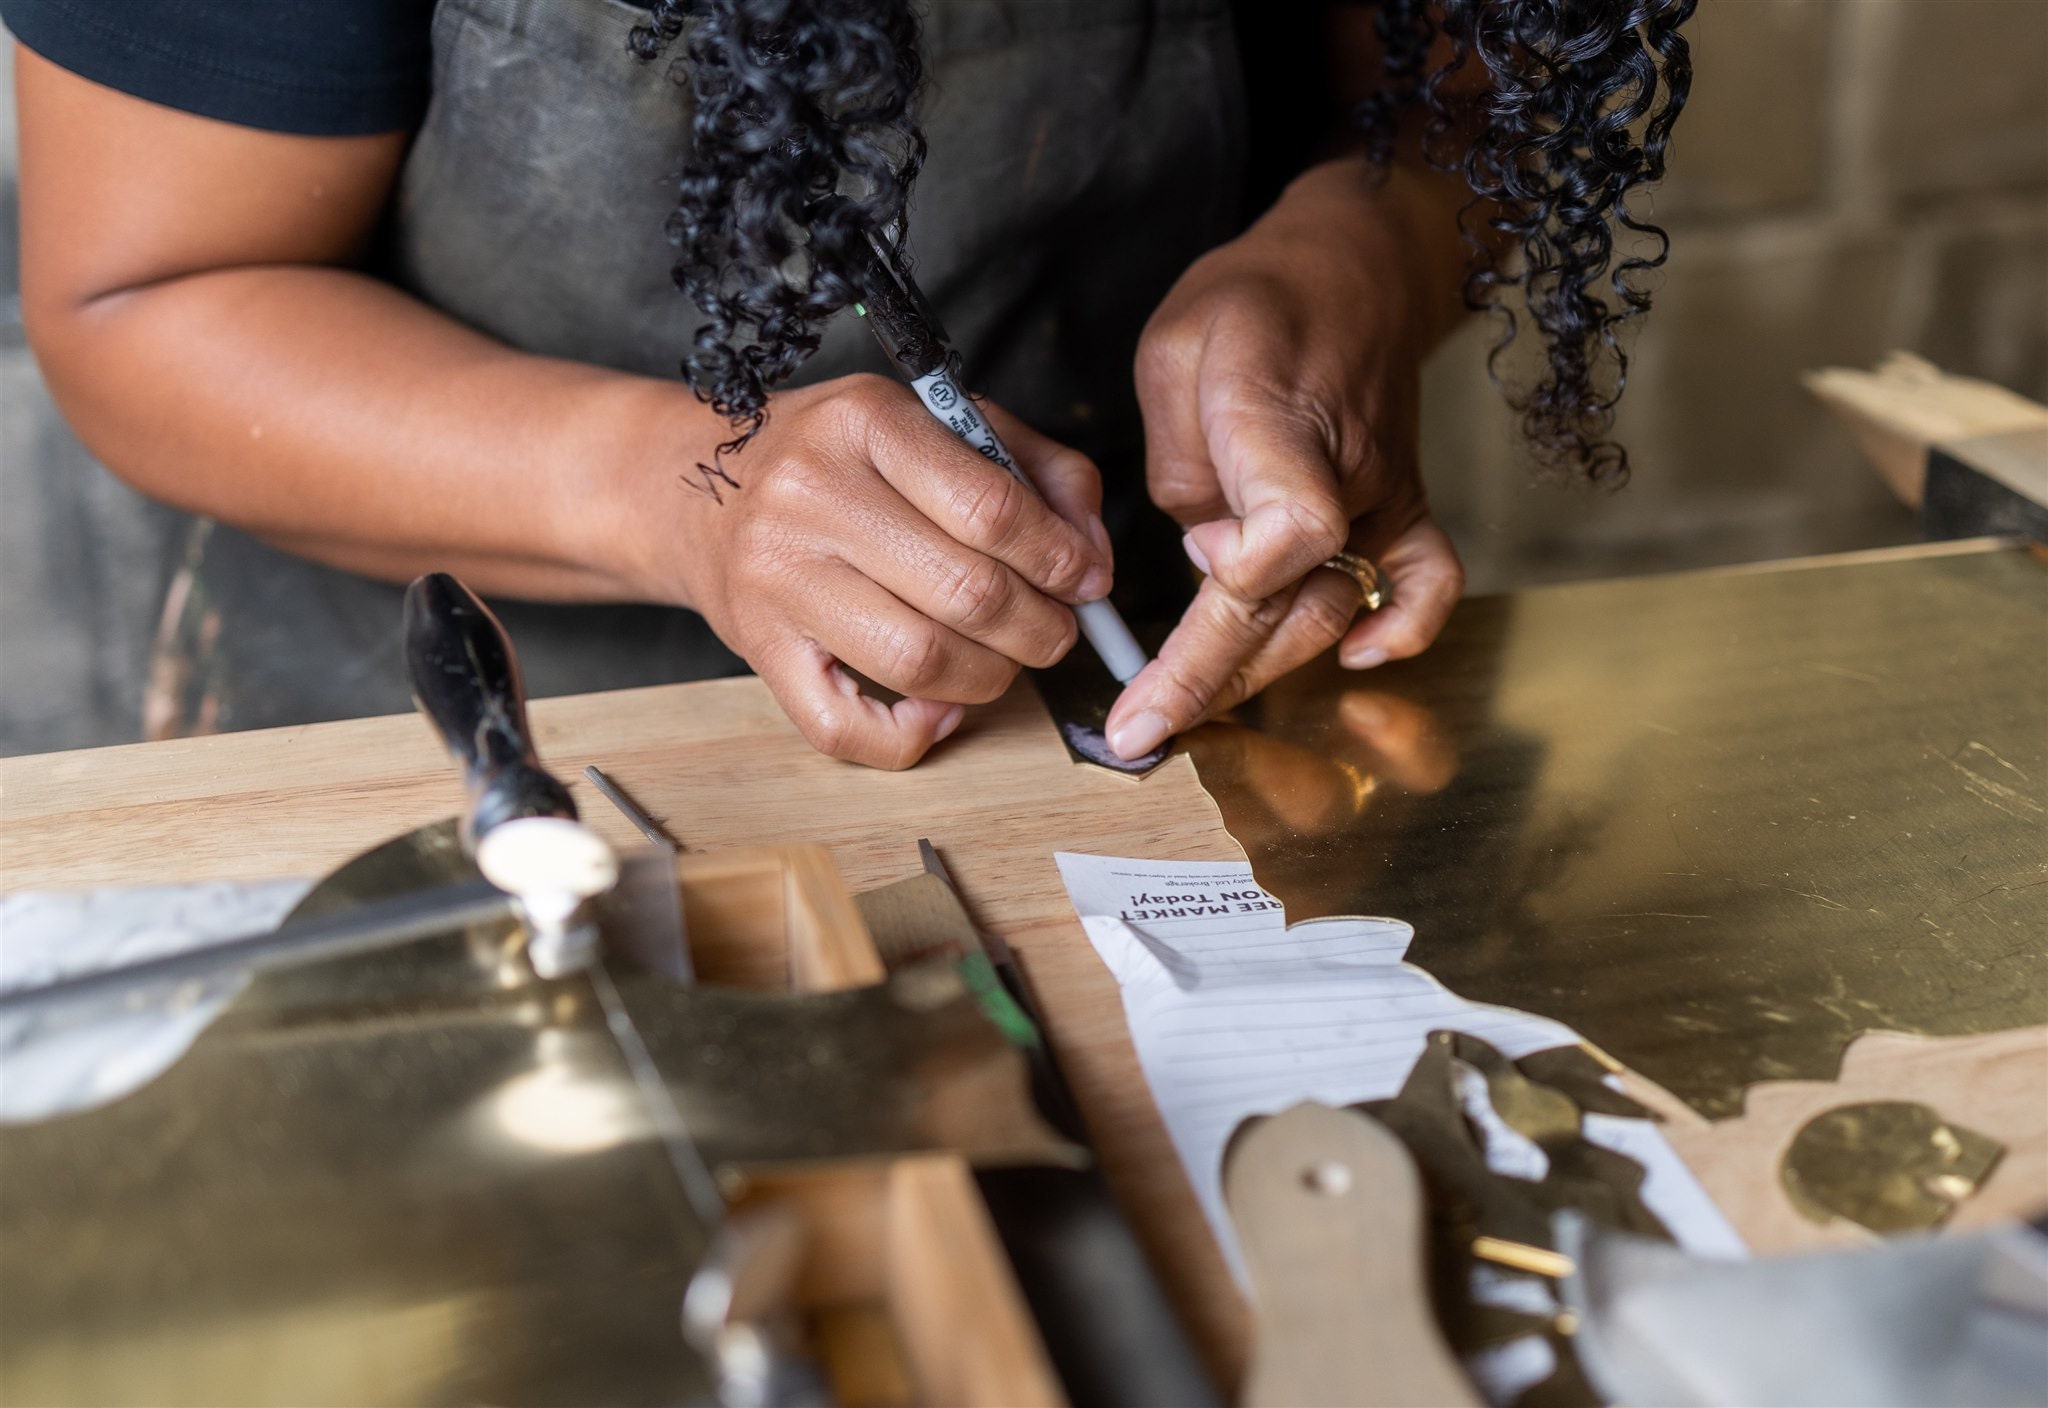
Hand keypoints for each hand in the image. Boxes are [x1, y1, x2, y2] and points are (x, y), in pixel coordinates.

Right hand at [636, 374, 1111, 769]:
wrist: (693, 484)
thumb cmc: (835, 453)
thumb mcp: (933, 420)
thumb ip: (1032, 468)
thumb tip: (1091, 552)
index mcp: (867, 423)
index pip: (992, 509)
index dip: (1060, 559)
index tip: (1086, 580)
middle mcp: (813, 495)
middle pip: (966, 593)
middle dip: (1041, 627)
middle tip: (1056, 629)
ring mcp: (778, 578)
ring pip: (919, 662)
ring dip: (993, 677)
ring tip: (1008, 660)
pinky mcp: (759, 649)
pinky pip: (844, 727)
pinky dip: (912, 734)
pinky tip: (941, 705)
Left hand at [1104, 160, 1466, 761]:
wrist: (1357, 263)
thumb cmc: (1253, 302)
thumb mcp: (1172, 349)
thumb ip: (1178, 460)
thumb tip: (1201, 550)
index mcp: (1280, 417)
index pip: (1295, 525)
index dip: (1245, 569)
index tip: (1198, 557)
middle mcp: (1346, 472)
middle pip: (1291, 599)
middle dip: (1205, 676)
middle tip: (1136, 730)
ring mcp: (1386, 496)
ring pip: (1330, 613)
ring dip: (1254, 674)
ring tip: (1177, 715)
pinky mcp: (1406, 507)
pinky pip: (1428, 585)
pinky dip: (1403, 633)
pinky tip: (1354, 663)